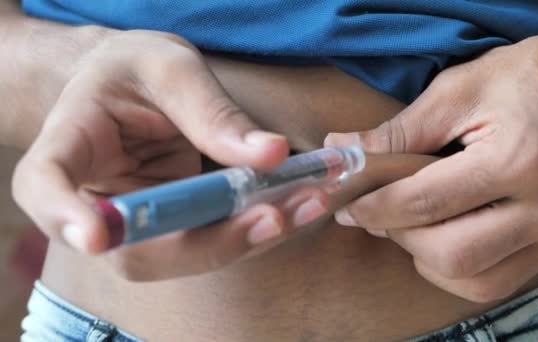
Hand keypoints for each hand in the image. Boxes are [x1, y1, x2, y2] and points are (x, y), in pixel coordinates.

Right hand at [12, 30, 328, 279]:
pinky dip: (257, 228)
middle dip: (208, 241)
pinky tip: (299, 206)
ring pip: (181, 255)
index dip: (63, 215)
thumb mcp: (170, 68)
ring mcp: (136, 220)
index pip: (45, 185)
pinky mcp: (172, 226)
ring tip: (307, 205)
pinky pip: (211, 240)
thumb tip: (271, 154)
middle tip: (273, 217)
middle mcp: (96, 197)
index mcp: (70, 141)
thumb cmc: (136, 68)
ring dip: (247, 239)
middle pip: (133, 246)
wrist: (134, 84)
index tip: (95, 235)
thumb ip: (211, 111)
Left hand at [327, 25, 537, 301]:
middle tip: (377, 212)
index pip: (425, 203)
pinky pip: (499, 281)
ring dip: (426, 260)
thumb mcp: (460, 89)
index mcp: (518, 160)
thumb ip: (399, 131)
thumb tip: (343, 152)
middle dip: (398, 237)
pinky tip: (442, 239)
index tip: (345, 204)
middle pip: (450, 255)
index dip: (374, 207)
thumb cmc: (532, 76)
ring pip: (475, 281)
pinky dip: (458, 270)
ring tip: (409, 225)